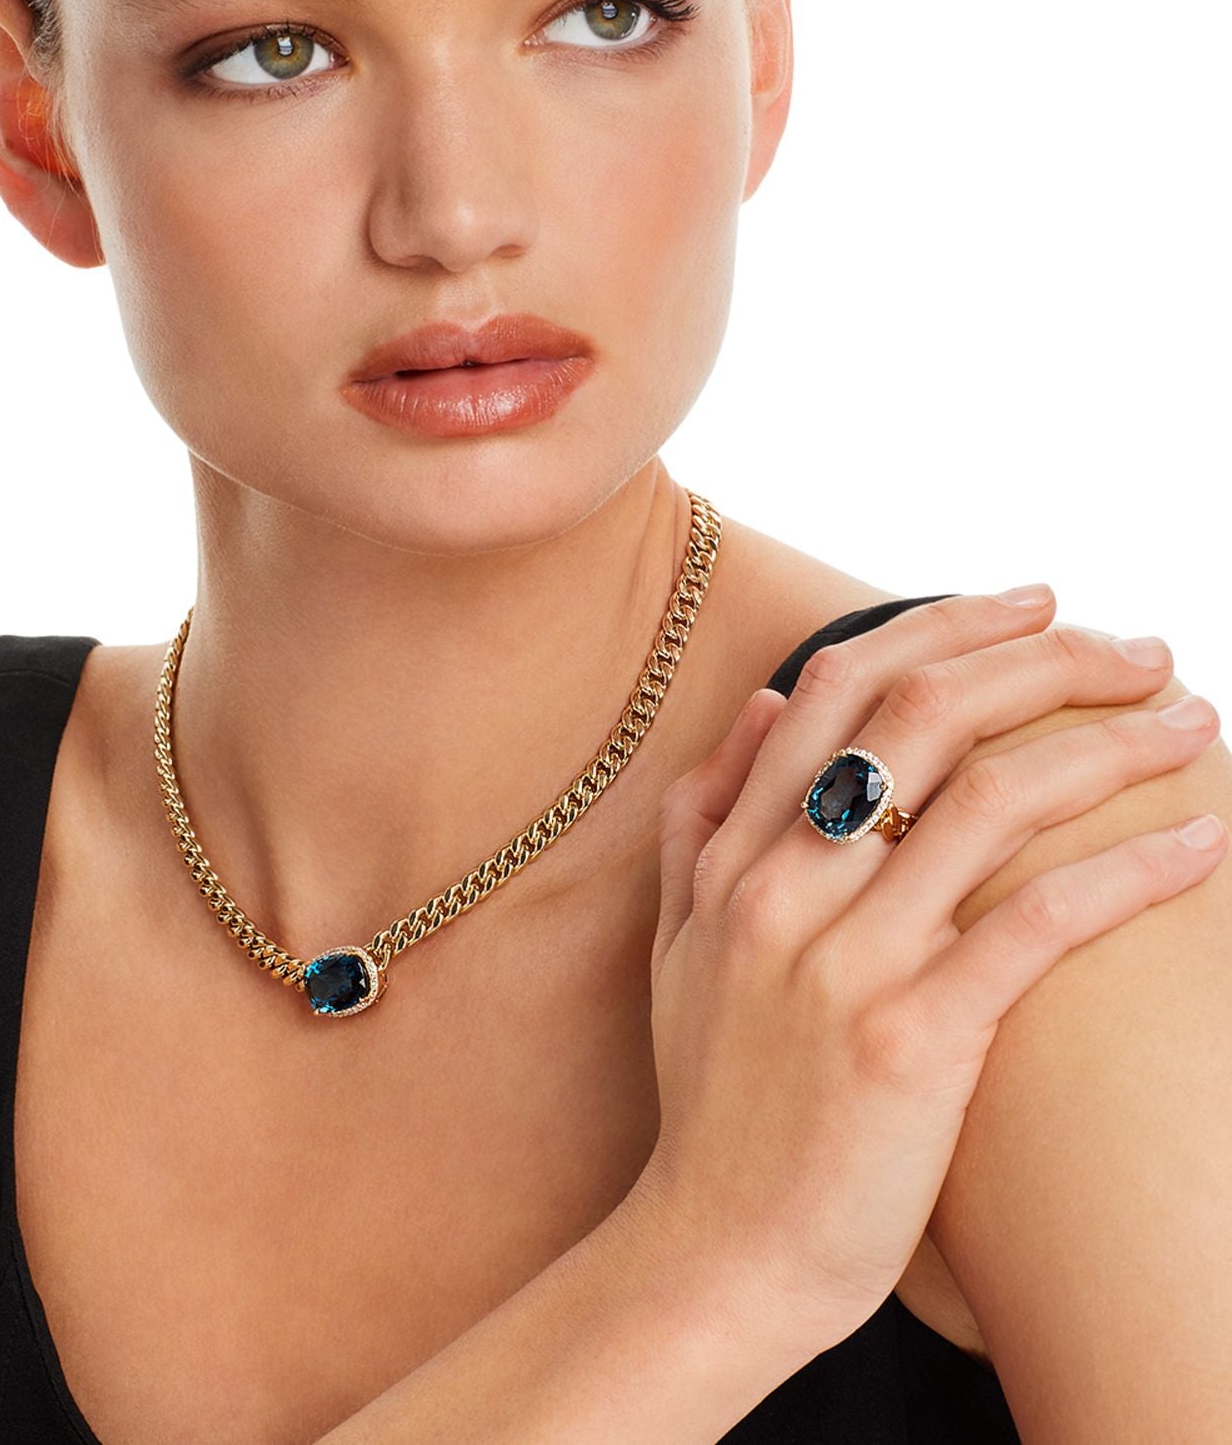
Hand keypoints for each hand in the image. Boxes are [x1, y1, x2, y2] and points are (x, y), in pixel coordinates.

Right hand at [635, 588, 1224, 1355]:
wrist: (717, 1255)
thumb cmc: (715, 1103)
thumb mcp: (678, 944)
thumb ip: (705, 816)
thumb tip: (769, 697)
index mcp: (735, 854)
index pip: (845, 687)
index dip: (948, 624)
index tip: (1036, 601)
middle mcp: (784, 887)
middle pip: (924, 716)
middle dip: (1045, 657)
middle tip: (1141, 648)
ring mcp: (847, 962)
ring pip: (991, 802)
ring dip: (1110, 744)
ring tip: (1190, 722)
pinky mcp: (914, 1042)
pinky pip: (1038, 926)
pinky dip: (1131, 873)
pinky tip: (1203, 846)